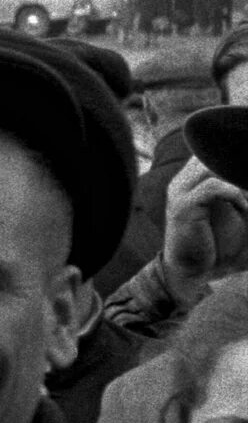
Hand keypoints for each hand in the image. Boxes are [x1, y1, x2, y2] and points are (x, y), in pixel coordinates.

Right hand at [160, 154, 247, 305]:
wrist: (193, 271)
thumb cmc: (219, 244)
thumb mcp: (239, 213)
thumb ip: (244, 195)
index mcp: (195, 175)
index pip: (216, 150)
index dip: (237, 155)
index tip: (247, 176)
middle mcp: (185, 178)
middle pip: (216, 153)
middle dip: (241, 165)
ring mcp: (181, 190)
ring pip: (215, 165)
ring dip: (241, 179)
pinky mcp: (184, 206)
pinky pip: (214, 187)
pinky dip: (236, 195)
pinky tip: (245, 209)